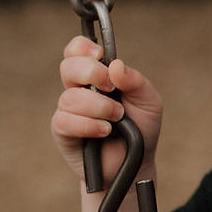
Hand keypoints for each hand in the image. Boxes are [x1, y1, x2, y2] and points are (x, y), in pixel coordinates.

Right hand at [52, 36, 162, 186]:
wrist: (135, 164)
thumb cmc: (141, 129)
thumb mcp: (149, 102)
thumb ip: (136, 81)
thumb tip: (115, 66)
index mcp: (98, 76)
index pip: (77, 50)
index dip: (82, 48)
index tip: (100, 55)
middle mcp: (79, 90)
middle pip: (68, 67)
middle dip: (91, 72)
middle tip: (111, 88)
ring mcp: (69, 111)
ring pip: (70, 97)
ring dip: (98, 106)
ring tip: (117, 118)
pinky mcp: (62, 133)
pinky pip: (64, 120)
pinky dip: (88, 125)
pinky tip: (105, 131)